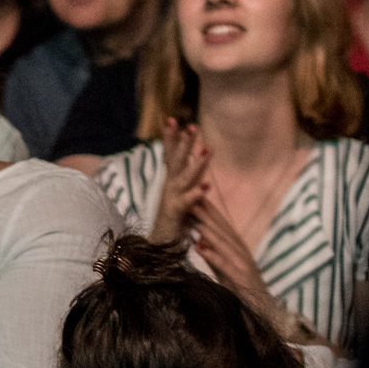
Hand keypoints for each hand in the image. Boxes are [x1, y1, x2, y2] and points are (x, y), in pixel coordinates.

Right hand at [149, 118, 209, 244]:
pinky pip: (187, 202)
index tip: (172, 119)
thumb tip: (197, 168)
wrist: (160, 248)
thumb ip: (188, 183)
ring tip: (208, 149)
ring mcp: (171, 199)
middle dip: (184, 143)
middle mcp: (169, 187)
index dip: (171, 138)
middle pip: (176, 161)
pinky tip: (206, 187)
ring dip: (197, 164)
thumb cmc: (172, 223)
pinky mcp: (175, 214)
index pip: (170, 155)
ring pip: (185, 178)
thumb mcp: (181, 199)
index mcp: (171, 182)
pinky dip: (195, 194)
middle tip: (192, 126)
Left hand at [189, 199, 269, 304]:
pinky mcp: (242, 280)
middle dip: (206, 213)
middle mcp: (242, 253)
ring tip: (193, 218)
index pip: (221, 226)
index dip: (209, 210)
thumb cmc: (241, 291)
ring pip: (224, 244)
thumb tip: (199, 241)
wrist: (263, 313)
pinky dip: (212, 256)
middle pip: (222, 230)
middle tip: (191, 196)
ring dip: (208, 230)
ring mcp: (244, 265)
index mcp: (237, 249)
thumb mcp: (224, 270)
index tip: (194, 194)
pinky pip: (225, 266)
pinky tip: (199, 248)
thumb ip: (214, 255)